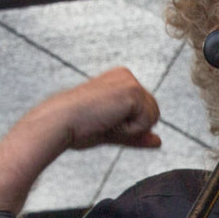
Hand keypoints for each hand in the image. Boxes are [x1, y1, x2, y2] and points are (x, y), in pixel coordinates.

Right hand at [29, 67, 161, 150]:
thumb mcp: (113, 131)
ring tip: (105, 120)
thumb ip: (136, 135)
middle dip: (132, 128)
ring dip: (130, 129)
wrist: (59, 122)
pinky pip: (146, 123)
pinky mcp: (133, 92)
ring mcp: (131, 82)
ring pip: (152, 119)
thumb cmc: (78, 127)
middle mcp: (127, 76)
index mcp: (121, 80)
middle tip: (103, 122)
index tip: (101, 120)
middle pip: (154, 114)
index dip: (128, 127)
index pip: (145, 112)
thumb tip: (159, 141)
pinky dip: (129, 130)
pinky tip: (107, 120)